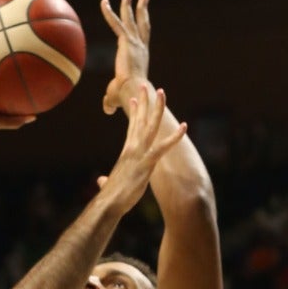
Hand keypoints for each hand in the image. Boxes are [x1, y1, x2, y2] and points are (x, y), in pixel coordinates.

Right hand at [96, 85, 184, 215]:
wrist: (108, 203)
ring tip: (162, 92)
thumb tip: (102, 181)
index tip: (136, 99)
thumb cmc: (110, 197)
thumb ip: (106, 180)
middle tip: (146, 85)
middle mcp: (132, 148)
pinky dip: (174, 137)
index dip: (135, 113)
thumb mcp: (109, 184)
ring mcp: (139, 154)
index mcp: (126, 152)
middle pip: (140, 120)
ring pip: (151, 126)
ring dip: (157, 108)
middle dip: (144, 102)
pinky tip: (185, 127)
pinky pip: (163, 147)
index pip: (131, 128)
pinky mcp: (146, 163)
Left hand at [100, 0, 150, 115]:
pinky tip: (103, 2)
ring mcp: (134, 43)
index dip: (142, 26)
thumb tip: (107, 110)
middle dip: (142, 9)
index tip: (142, 16)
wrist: (131, 92)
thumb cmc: (126, 98)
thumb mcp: (116, 97)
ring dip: (128, 4)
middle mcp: (140, 47)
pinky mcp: (125, 43)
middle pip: (142, 23)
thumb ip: (110, 101)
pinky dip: (109, 13)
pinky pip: (115, 24)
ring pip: (131, 19)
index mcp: (140, 56)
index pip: (142, 37)